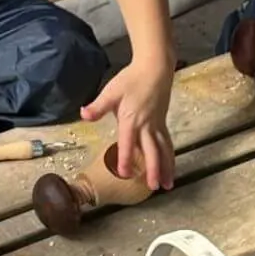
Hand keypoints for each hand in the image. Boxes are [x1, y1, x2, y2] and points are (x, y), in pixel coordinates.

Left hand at [81, 58, 176, 190]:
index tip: (124, 173)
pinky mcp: (162, 123)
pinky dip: (170, 157)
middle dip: (154, 170)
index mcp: (132, 120)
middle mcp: (147, 126)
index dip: (125, 159)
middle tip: (154, 187)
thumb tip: (83, 114)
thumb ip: (98, 106)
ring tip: (168, 185)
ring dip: (167, 168)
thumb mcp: (111, 91)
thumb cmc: (131, 79)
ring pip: (164, 150)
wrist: (155, 68)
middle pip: (152, 151)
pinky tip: (171, 167)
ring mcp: (157, 125)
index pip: (127, 143)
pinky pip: (168, 144)